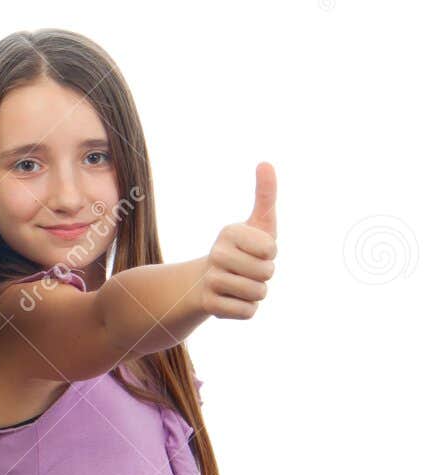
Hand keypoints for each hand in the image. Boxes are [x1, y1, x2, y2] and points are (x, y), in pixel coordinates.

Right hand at [201, 163, 277, 319]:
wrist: (203, 283)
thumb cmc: (241, 250)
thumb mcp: (257, 223)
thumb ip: (265, 194)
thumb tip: (265, 162)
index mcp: (229, 232)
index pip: (271, 250)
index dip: (270, 254)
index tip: (255, 251)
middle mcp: (216, 254)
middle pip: (267, 273)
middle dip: (264, 276)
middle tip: (247, 271)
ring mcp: (211, 280)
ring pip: (259, 293)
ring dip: (256, 293)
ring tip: (239, 285)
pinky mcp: (209, 305)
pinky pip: (248, 312)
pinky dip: (246, 309)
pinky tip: (230, 300)